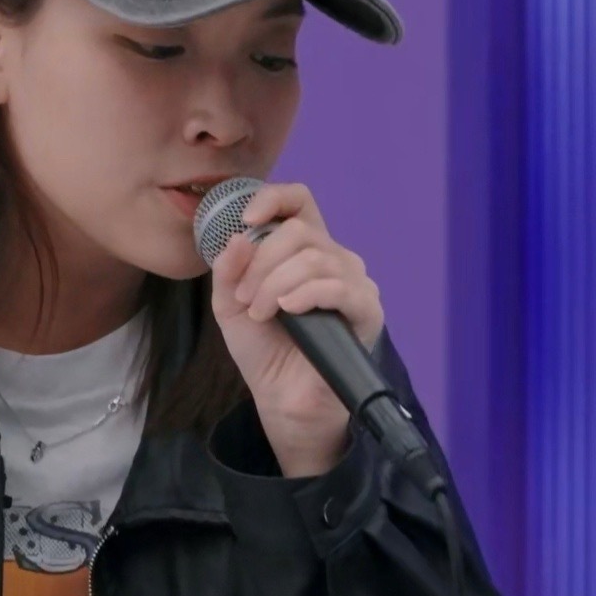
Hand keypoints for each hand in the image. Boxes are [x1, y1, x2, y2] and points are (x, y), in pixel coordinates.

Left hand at [207, 182, 384, 475]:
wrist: (281, 397)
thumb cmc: (263, 347)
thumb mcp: (230, 304)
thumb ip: (229, 270)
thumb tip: (238, 236)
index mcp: (302, 249)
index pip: (299, 201)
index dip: (274, 199)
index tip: (246, 219)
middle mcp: (333, 258)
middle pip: (299, 232)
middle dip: (262, 263)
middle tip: (245, 298)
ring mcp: (353, 282)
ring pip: (314, 258)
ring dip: (275, 285)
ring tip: (260, 313)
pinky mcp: (366, 311)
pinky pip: (339, 286)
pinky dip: (306, 294)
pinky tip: (287, 310)